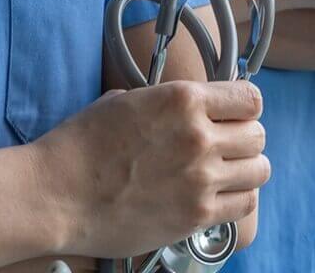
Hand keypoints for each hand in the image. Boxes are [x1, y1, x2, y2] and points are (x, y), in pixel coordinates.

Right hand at [33, 80, 267, 258]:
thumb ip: (167, 101)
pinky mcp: (196, 215)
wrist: (55, 195)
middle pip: (257, 135)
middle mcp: (199, 136)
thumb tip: (188, 106)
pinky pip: (245, 204)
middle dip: (243, 139)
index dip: (243, 108)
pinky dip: (237, 200)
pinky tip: (218, 197)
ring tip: (224, 174)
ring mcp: (200, 178)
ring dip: (245, 170)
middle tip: (224, 148)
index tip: (233, 116)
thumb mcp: (125, 101)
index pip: (251, 98)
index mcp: (183, 100)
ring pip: (259, 169)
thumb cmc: (81, 146)